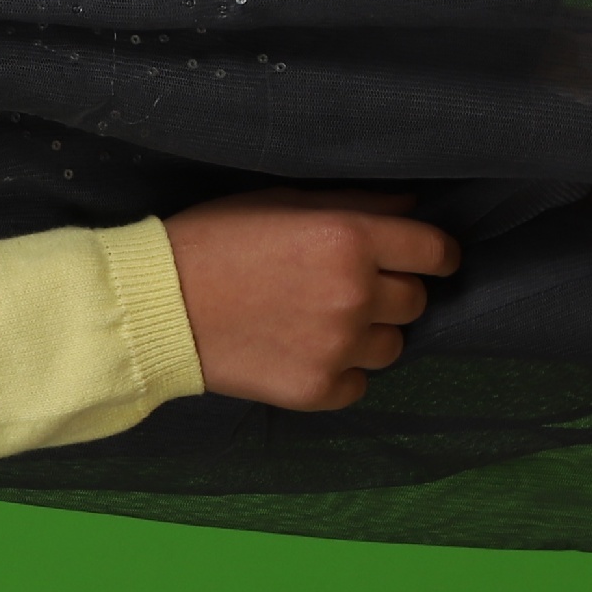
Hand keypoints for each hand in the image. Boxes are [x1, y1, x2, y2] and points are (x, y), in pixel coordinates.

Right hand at [164, 188, 460, 410]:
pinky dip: (339, 372)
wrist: (155, 304)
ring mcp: (338, 347)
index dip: (433, 255)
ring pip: (392, 346)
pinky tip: (301, 352)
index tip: (421, 259)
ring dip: (367, 335)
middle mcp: (355, 295)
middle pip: (415, 301)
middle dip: (389, 293)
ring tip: (319, 323)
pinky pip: (358, 385)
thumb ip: (354, 204)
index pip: (435, 252)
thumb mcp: (282, 202)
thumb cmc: (214, 240)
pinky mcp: (317, 390)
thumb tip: (412, 209)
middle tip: (342, 288)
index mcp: (351, 239)